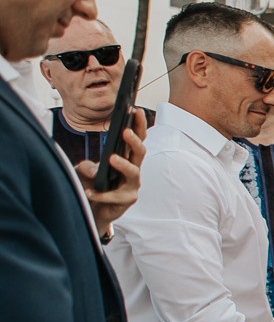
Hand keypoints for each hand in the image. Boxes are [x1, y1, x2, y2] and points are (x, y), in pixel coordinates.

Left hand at [76, 109, 146, 239]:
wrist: (93, 211)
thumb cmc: (94, 186)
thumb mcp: (85, 172)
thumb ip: (87, 166)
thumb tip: (91, 168)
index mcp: (126, 158)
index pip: (136, 139)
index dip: (138, 125)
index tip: (135, 110)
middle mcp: (133, 170)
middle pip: (140, 152)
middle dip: (135, 141)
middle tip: (126, 131)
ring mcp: (132, 185)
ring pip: (134, 172)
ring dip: (123, 164)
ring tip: (111, 158)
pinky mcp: (127, 200)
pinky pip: (114, 196)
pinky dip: (101, 194)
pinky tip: (89, 192)